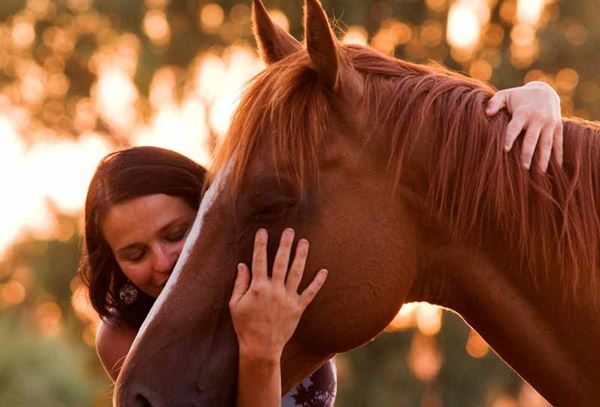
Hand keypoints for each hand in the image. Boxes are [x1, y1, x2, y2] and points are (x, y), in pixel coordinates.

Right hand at [229, 228, 327, 360]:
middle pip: (281, 262)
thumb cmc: (245, 326)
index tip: (262, 231)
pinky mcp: (298, 308)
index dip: (260, 245)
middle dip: (285, 245)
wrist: (261, 348)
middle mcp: (274, 290)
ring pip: (296, 272)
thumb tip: (242, 265)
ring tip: (304, 242)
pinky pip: (310, 293)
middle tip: (289, 230)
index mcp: (257, 288)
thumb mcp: (235, 304)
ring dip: (301, 256)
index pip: (259, 260)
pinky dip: (318, 282)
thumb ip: (240, 284)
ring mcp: (288, 299)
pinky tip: (324, 271)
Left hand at [486, 81, 562, 171]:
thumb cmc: (519, 97)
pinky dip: (558, 155)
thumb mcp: (506, 95)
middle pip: (532, 139)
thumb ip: (495, 102)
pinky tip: (556, 167)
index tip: (505, 149)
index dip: (510, 138)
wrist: (545, 90)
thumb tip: (487, 113)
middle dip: (528, 153)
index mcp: (523, 112)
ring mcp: (549, 123)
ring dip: (543, 158)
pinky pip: (558, 142)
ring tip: (540, 173)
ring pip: (546, 143)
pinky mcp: (558, 127)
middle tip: (524, 168)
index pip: (515, 127)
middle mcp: (538, 118)